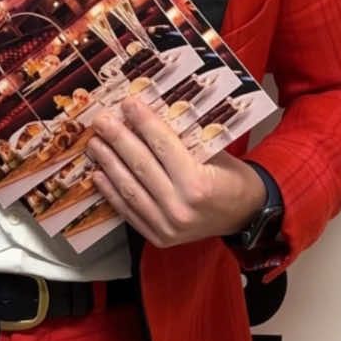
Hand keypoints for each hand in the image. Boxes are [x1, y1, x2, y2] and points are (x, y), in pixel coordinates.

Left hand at [86, 97, 266, 247]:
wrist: (246, 217)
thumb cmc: (234, 181)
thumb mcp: (217, 153)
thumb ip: (185, 140)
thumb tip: (148, 117)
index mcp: (199, 185)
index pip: (163, 146)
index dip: (143, 122)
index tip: (128, 104)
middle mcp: (180, 208)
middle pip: (141, 166)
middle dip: (117, 139)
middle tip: (101, 120)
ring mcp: (167, 226)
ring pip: (130, 189)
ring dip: (108, 164)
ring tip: (95, 144)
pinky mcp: (158, 237)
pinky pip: (129, 211)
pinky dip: (111, 192)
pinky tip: (99, 175)